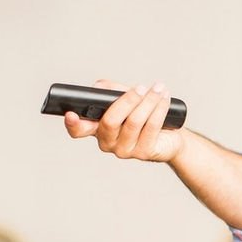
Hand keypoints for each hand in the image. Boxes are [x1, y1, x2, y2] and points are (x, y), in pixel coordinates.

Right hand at [63, 79, 183, 162]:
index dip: (73, 124)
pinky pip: (151, 127)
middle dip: (128, 100)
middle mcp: (108, 142)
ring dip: (148, 102)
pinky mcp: (144, 153)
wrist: (169, 136)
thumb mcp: (124, 100)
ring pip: (134, 122)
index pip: (78, 130)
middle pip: (111, 121)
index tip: (71, 114)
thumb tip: (100, 87)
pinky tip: (164, 99)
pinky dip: (159, 110)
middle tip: (141, 88)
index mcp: (97, 129)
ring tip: (158, 89)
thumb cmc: (142, 116)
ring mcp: (125, 150)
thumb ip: (109, 91)